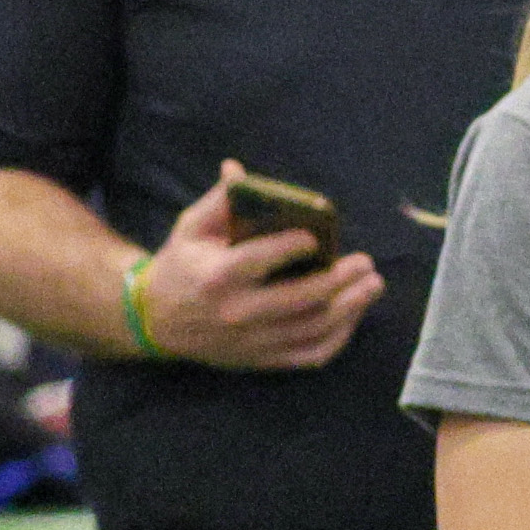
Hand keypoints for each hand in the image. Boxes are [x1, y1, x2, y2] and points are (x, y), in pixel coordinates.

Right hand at [133, 162, 382, 370]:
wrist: (157, 321)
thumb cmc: (182, 265)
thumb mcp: (191, 228)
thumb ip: (219, 200)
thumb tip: (237, 169)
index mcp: (218, 277)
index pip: (260, 261)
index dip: (292, 247)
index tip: (316, 235)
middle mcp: (237, 313)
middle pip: (300, 300)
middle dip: (339, 280)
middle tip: (365, 262)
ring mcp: (253, 342)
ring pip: (312, 329)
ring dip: (350, 307)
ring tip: (372, 284)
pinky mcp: (262, 360)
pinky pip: (310, 355)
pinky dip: (339, 338)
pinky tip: (354, 315)